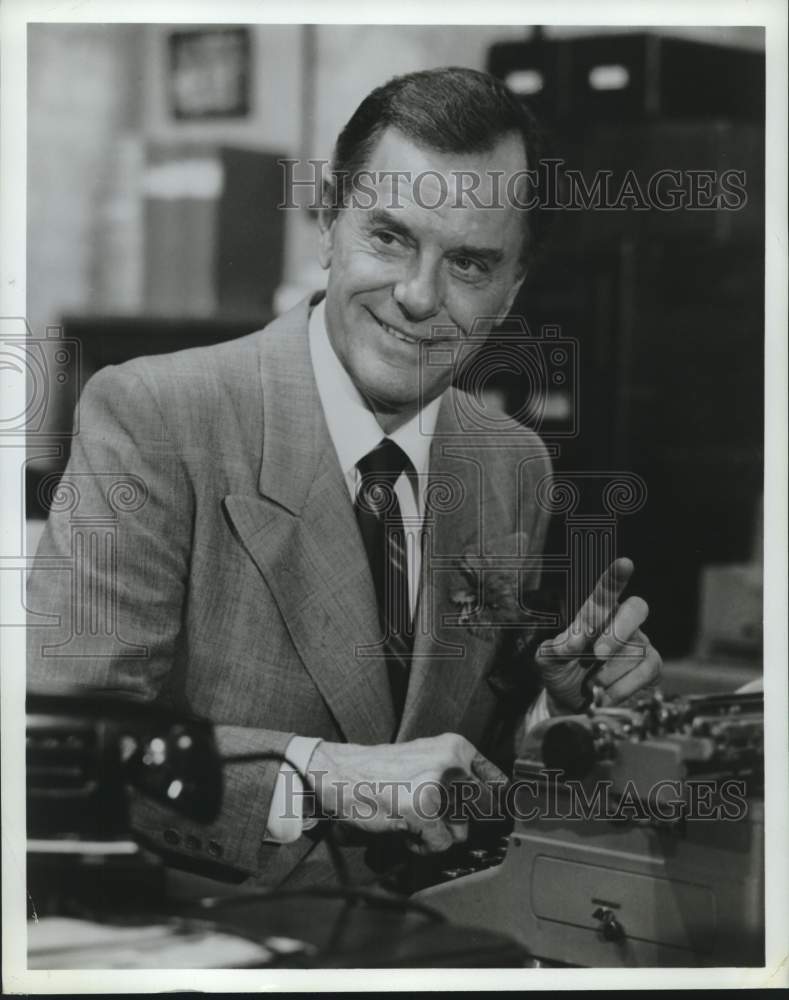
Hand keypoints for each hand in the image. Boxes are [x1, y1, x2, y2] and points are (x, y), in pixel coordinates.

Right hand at [306, 734, 506, 854]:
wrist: (340, 773)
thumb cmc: (381, 770)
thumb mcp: (427, 758)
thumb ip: (458, 774)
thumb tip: (495, 803)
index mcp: (456, 747)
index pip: (499, 781)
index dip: (501, 803)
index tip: (501, 813)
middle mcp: (452, 763)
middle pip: (484, 812)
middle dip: (462, 821)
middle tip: (436, 816)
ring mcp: (438, 786)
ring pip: (462, 832)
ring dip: (440, 834)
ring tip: (415, 819)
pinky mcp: (422, 811)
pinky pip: (440, 845)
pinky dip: (423, 845)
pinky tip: (406, 830)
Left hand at [535, 557, 661, 713]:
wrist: (571, 704)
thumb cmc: (561, 671)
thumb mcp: (548, 660)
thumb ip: (556, 649)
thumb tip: (573, 644)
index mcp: (595, 612)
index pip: (606, 591)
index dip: (616, 577)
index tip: (625, 563)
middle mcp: (621, 622)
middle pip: (636, 609)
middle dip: (618, 631)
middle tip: (597, 654)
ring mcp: (639, 643)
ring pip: (638, 649)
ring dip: (611, 671)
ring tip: (591, 684)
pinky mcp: (650, 667)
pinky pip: (647, 670)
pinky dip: (624, 686)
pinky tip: (606, 695)